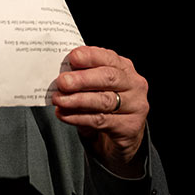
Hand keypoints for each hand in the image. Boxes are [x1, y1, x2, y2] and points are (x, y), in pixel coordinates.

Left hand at [51, 46, 148, 177]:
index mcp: (124, 68)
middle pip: (108, 78)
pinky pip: (101, 120)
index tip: (73, 57)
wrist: (118, 137)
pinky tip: (64, 115)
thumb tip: (60, 77)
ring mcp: (135, 106)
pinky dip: (79, 118)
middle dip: (82, 79)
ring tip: (59, 100)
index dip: (90, 56)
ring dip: (78, 100)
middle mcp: (134, 84)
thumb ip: (82, 79)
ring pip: (104, 100)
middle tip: (62, 82)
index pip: (108, 58)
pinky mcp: (129, 127)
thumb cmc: (104, 107)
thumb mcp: (94, 88)